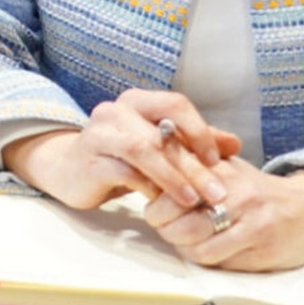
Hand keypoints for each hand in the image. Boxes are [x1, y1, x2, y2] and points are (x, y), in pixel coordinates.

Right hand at [2, 89, 240, 210]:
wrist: (68, 169)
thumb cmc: (120, 158)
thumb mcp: (158, 146)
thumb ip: (192, 142)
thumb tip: (235, 143)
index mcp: (136, 102)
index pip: (175, 103)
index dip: (199, 130)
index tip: (217, 159)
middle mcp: (115, 111)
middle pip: (161, 133)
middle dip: (193, 165)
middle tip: (218, 193)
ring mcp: (98, 134)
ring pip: (142, 150)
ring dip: (172, 177)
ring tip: (193, 200)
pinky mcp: (88, 161)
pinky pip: (123, 172)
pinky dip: (147, 187)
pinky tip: (160, 202)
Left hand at [140, 157, 303, 270]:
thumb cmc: (255, 189)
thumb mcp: (225, 165)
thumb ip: (189, 160)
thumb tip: (147, 159)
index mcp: (221, 169)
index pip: (171, 187)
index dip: (154, 203)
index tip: (153, 206)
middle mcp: (235, 194)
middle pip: (177, 221)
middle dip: (162, 227)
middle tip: (164, 225)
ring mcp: (250, 223)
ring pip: (194, 245)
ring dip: (180, 245)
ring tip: (182, 237)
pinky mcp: (260, 248)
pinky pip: (215, 260)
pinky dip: (201, 257)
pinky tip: (204, 247)